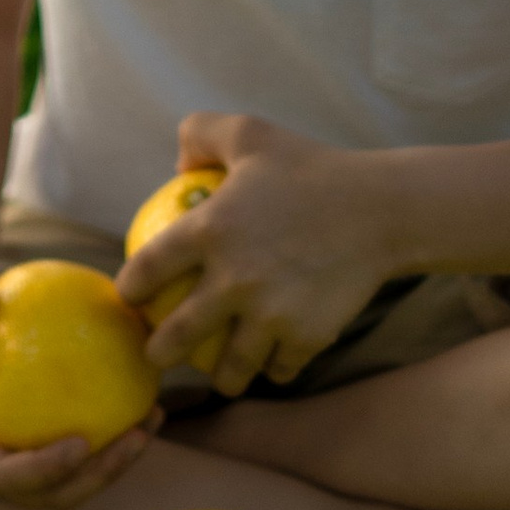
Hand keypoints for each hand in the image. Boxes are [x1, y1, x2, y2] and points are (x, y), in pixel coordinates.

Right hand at [0, 279, 158, 508]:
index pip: (4, 478)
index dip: (44, 470)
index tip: (81, 443)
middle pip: (53, 494)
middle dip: (99, 476)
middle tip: (136, 436)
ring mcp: (20, 474)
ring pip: (76, 483)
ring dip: (118, 463)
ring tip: (151, 420)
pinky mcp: (41, 459)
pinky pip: (83, 458)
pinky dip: (114, 439)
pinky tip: (145, 403)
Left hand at [118, 114, 394, 398]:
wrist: (380, 210)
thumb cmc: (310, 167)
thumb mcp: (248, 131)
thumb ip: (200, 135)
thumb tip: (177, 166)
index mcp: (210, 230)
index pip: (148, 266)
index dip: (130, 287)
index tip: (130, 297)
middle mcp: (234, 280)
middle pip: (180, 334)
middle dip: (160, 353)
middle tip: (157, 356)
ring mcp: (271, 315)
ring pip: (232, 366)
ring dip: (222, 377)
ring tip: (220, 377)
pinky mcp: (306, 338)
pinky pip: (280, 366)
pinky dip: (273, 369)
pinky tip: (271, 366)